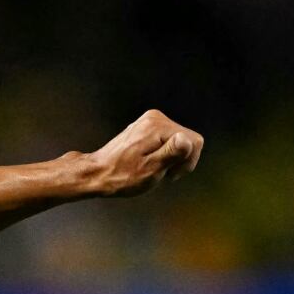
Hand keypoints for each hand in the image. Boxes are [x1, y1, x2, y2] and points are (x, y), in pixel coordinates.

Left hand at [81, 108, 203, 196]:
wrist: (98, 173)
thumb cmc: (122, 176)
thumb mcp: (151, 169)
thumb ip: (171, 153)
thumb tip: (187, 140)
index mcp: (158, 126)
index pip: (195, 141)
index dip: (188, 161)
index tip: (170, 173)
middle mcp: (155, 118)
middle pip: (187, 139)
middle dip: (179, 159)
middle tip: (161, 172)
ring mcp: (150, 121)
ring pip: (178, 140)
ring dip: (171, 158)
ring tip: (153, 168)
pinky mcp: (146, 127)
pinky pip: (167, 140)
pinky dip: (163, 154)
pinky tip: (149, 162)